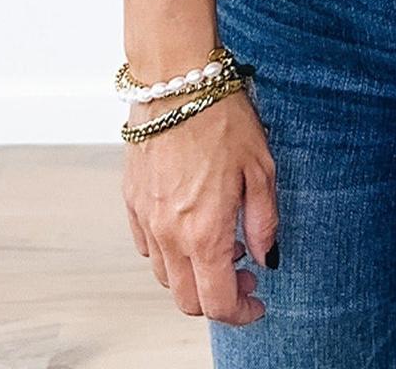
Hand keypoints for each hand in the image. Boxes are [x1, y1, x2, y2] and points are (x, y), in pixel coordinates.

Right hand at [123, 82, 278, 324]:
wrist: (177, 81)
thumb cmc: (222, 118)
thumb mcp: (260, 169)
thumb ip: (263, 222)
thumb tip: (264, 257)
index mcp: (204, 232)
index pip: (217, 303)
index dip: (241, 312)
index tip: (258, 301)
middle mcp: (169, 235)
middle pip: (187, 300)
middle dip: (218, 298)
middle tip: (243, 272)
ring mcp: (145, 219)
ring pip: (165, 277)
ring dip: (194, 274)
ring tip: (222, 241)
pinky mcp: (131, 201)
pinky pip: (147, 246)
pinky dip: (170, 251)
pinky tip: (191, 225)